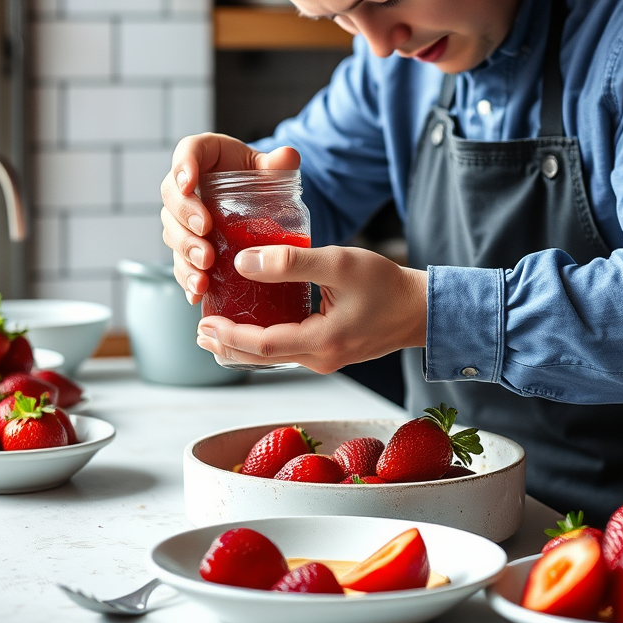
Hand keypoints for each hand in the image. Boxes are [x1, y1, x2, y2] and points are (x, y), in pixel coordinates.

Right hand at [160, 133, 299, 305]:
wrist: (257, 201)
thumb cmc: (258, 176)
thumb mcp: (269, 168)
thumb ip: (279, 164)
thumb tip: (289, 156)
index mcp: (205, 156)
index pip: (187, 152)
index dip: (182, 166)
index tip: (189, 183)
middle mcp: (186, 185)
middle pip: (172, 197)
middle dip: (185, 217)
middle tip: (205, 233)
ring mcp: (183, 217)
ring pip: (172, 232)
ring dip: (185, 252)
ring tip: (204, 268)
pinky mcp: (187, 244)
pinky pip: (179, 261)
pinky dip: (186, 277)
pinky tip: (197, 291)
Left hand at [197, 245, 426, 372]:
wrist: (422, 309)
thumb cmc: (388, 284)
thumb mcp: (339, 263)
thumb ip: (291, 262)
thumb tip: (245, 262)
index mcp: (321, 342)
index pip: (260, 346)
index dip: (227, 334)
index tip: (204, 321)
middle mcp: (320, 359)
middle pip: (259, 359)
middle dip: (226, 345)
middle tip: (199, 330)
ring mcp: (325, 359)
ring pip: (272, 358)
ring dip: (242, 345)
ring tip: (217, 329)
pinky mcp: (330, 352)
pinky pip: (287, 351)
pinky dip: (263, 341)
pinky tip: (254, 325)